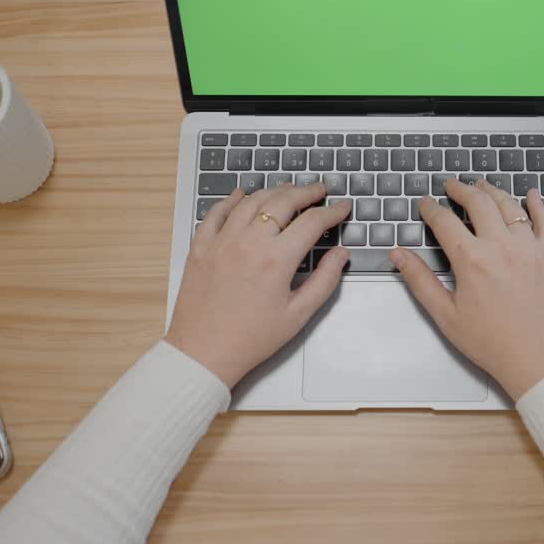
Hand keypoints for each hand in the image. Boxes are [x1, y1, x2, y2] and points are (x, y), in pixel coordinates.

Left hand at [165, 184, 350, 386]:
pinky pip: (216, 212)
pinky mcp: (201, 247)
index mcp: (276, 259)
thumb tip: (340, 255)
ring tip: (288, 190)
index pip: (312, 222)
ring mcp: (222, 241)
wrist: (203, 353)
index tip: (342, 208)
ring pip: (251, 201)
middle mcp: (249, 242)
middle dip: (306, 192)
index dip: (332, 212)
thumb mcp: (297, 315)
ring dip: (273, 191)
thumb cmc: (250, 339)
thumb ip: (324, 281)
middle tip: (319, 190)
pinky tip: (241, 194)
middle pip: (282, 202)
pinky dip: (231, 199)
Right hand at [392, 179, 543, 399]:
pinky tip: (531, 195)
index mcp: (472, 260)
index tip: (425, 203)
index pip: (445, 221)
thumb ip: (420, 281)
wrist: (538, 360)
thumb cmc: (493, 342)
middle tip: (452, 185)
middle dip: (461, 189)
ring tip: (482, 186)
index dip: (431, 209)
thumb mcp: (446, 315)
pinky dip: (537, 204)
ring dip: (492, 191)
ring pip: (509, 205)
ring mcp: (529, 247)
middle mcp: (502, 246)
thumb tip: (399, 255)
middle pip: (478, 202)